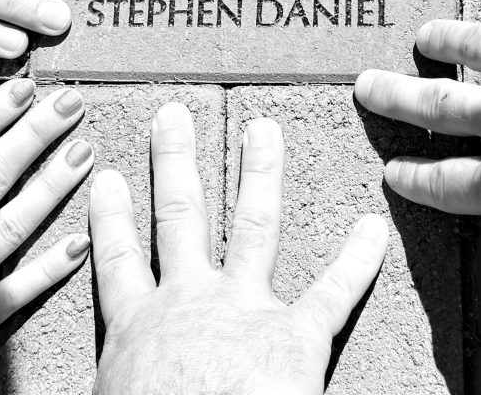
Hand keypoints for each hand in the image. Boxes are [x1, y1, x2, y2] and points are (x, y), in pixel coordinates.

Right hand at [90, 103, 388, 393]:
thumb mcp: (113, 394)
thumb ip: (116, 376)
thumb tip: (115, 382)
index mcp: (137, 327)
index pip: (116, 260)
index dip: (110, 217)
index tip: (107, 176)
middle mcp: (188, 302)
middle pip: (179, 217)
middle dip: (175, 161)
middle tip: (174, 113)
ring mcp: (245, 310)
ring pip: (253, 225)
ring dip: (260, 172)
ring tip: (263, 127)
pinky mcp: (297, 338)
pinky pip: (333, 293)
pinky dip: (357, 260)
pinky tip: (373, 227)